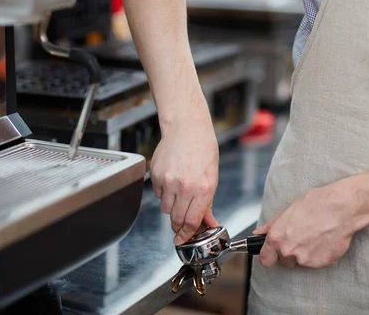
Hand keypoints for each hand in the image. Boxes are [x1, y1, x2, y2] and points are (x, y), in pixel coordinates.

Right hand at [151, 109, 219, 244]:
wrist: (186, 128)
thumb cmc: (203, 149)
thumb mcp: (212, 177)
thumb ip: (208, 203)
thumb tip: (208, 223)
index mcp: (203, 189)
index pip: (191, 221)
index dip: (186, 234)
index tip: (183, 240)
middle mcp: (184, 187)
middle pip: (176, 219)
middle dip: (178, 225)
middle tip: (180, 225)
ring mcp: (168, 181)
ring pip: (165, 208)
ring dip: (171, 207)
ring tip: (179, 192)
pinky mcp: (156, 175)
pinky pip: (158, 194)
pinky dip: (164, 193)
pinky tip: (172, 180)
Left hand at [253, 177, 364, 268]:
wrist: (340, 209)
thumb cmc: (315, 205)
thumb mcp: (288, 211)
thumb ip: (271, 226)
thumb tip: (259, 233)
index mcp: (276, 238)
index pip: (265, 259)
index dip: (270, 256)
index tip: (274, 253)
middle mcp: (287, 251)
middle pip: (284, 261)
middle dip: (290, 252)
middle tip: (301, 237)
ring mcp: (304, 259)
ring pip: (300, 262)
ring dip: (305, 254)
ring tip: (314, 236)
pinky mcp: (320, 263)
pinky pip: (316, 262)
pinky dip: (319, 255)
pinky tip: (324, 240)